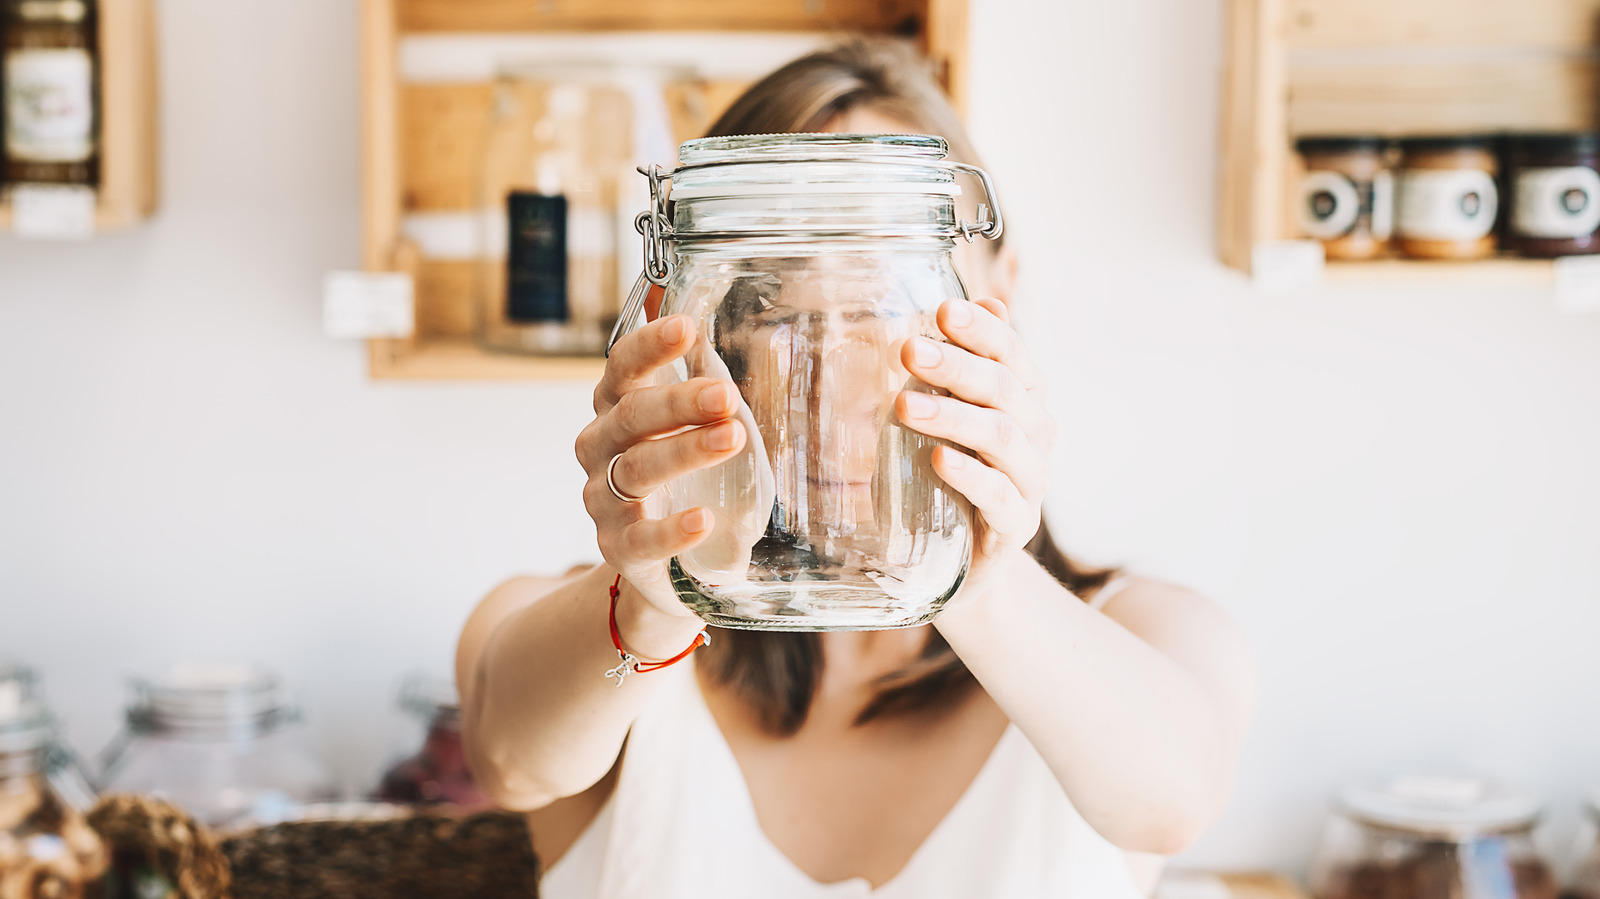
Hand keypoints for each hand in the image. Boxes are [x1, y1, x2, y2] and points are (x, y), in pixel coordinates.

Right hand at [576, 314, 748, 618]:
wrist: (669, 566)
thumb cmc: (687, 481)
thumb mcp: (694, 429)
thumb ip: (702, 384)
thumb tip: (714, 325)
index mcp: (615, 409)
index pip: (621, 369)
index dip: (649, 346)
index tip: (687, 327)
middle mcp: (599, 448)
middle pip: (631, 415)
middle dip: (679, 401)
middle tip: (726, 395)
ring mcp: (603, 500)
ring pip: (636, 469)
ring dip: (685, 451)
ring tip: (733, 439)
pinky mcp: (617, 547)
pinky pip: (642, 538)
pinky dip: (672, 528)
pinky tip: (704, 519)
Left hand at [895, 297, 1055, 591]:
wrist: (960, 556)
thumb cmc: (948, 471)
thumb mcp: (947, 413)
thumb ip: (961, 366)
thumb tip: (986, 300)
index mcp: (1025, 399)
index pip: (1012, 353)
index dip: (982, 331)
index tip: (943, 311)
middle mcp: (1038, 435)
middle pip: (1004, 390)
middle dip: (956, 367)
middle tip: (910, 350)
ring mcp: (1031, 481)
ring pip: (1001, 438)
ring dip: (952, 417)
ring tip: (905, 406)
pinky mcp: (1016, 525)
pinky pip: (998, 496)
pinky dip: (969, 475)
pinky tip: (938, 460)